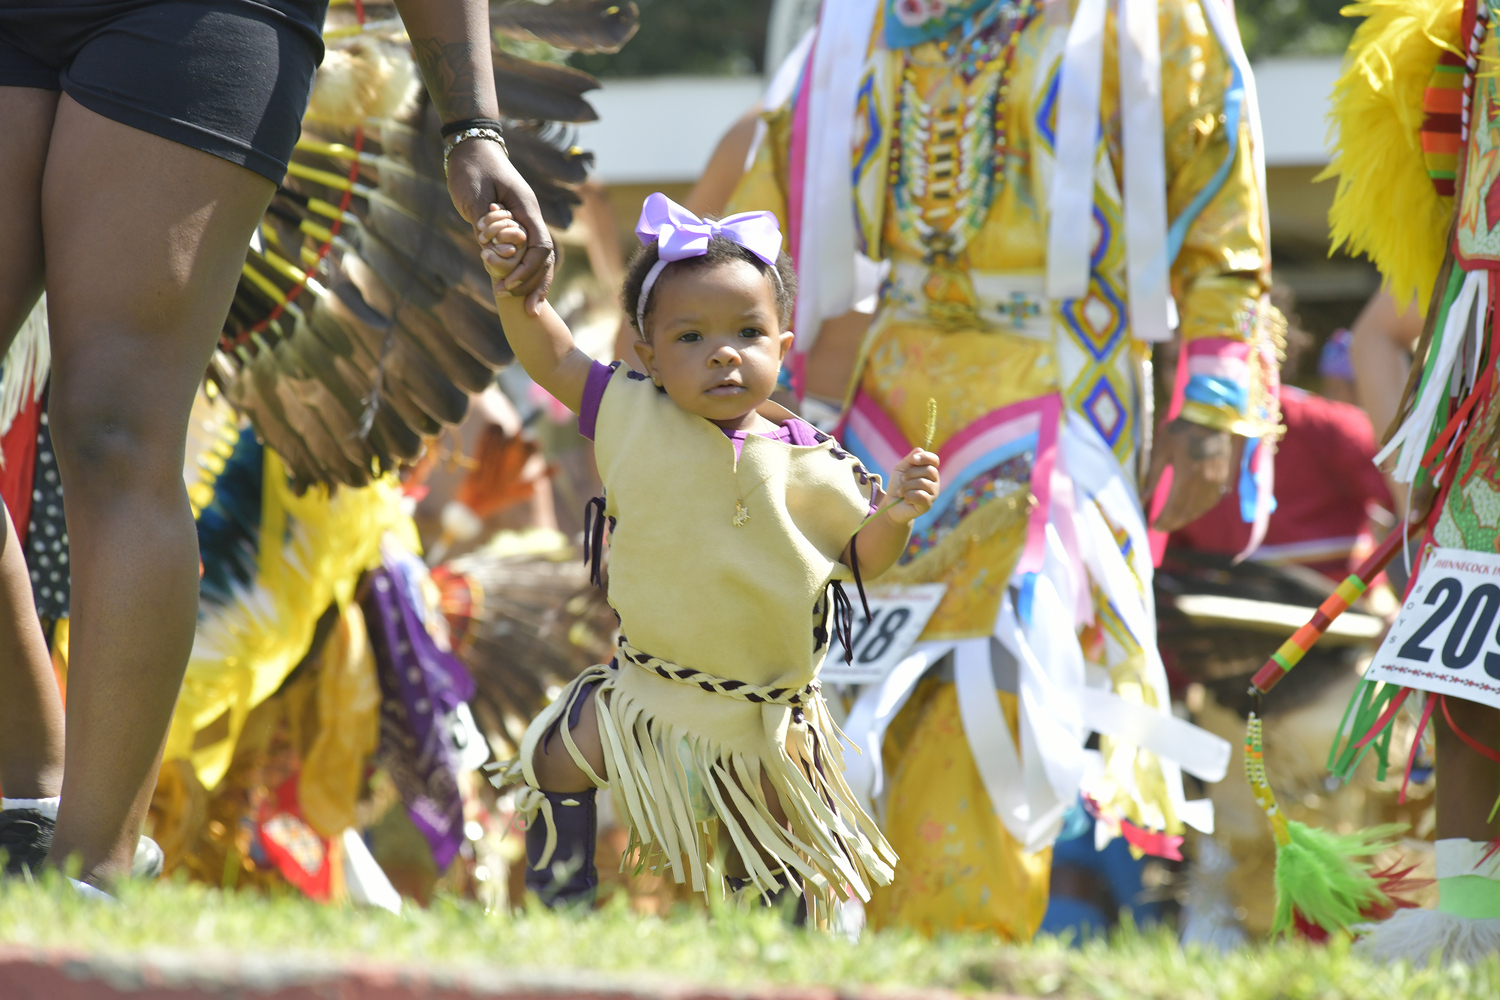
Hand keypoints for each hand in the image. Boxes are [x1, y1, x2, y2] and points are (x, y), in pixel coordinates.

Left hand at [445, 137, 553, 314]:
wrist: (472, 147)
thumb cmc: (471, 168)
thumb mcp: (473, 195)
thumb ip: (484, 224)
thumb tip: (491, 251)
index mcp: (526, 209)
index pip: (540, 247)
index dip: (528, 271)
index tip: (511, 288)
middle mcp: (530, 217)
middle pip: (546, 258)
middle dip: (537, 285)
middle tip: (527, 311)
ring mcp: (524, 221)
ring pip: (539, 259)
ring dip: (533, 283)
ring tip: (526, 308)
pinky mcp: (514, 225)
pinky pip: (526, 254)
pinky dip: (524, 273)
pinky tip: (517, 290)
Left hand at [884, 448, 940, 524]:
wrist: (891, 504)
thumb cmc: (898, 485)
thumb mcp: (901, 469)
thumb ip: (910, 459)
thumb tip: (920, 449)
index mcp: (929, 470)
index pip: (934, 460)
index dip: (925, 457)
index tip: (913, 460)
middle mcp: (934, 481)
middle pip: (929, 470)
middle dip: (911, 473)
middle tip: (902, 480)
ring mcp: (933, 493)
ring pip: (922, 483)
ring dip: (906, 486)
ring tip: (901, 491)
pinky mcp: (928, 504)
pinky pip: (920, 495)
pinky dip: (908, 496)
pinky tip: (906, 499)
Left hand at [1143, 419, 1238, 531]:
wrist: (1212, 416)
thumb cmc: (1181, 430)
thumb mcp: (1161, 450)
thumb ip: (1152, 477)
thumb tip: (1142, 498)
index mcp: (1187, 476)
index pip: (1175, 508)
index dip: (1164, 520)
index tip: (1153, 526)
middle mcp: (1205, 483)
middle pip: (1188, 512)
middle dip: (1173, 522)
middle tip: (1160, 527)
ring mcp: (1217, 481)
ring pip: (1202, 508)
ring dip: (1187, 518)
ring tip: (1173, 521)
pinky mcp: (1225, 477)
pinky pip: (1213, 500)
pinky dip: (1200, 509)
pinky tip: (1191, 510)